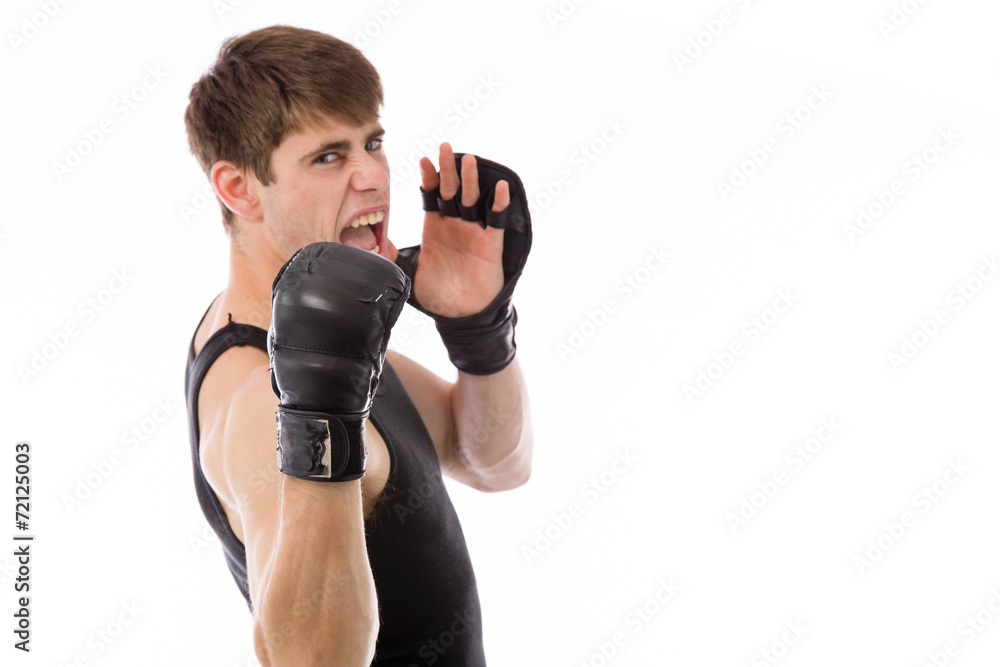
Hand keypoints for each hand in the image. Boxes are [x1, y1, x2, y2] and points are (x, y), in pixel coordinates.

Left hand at [408, 142, 508, 317]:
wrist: (459, 315)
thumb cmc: (435, 294)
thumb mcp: (407, 273)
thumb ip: (392, 255)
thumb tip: (368, 242)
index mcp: (434, 226)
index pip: (431, 195)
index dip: (428, 178)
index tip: (423, 161)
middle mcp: (455, 224)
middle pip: (452, 189)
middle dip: (448, 169)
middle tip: (445, 147)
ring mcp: (474, 231)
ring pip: (473, 199)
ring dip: (471, 180)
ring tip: (468, 160)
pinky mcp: (491, 244)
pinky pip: (496, 220)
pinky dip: (499, 204)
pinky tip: (499, 188)